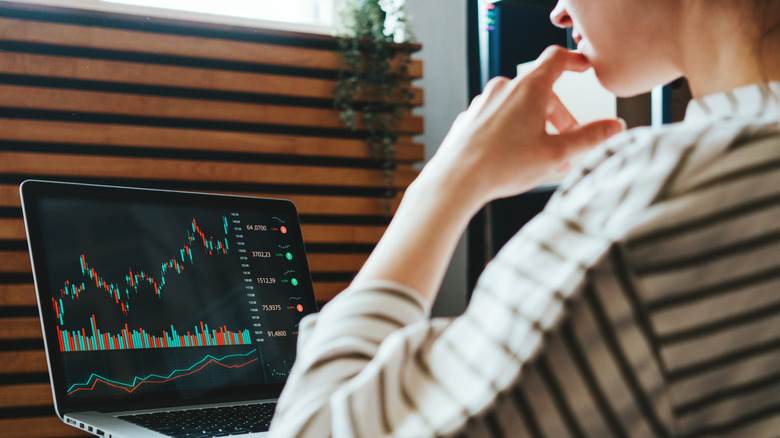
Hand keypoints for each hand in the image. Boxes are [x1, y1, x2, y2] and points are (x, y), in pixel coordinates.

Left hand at [419, 46, 624, 208]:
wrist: (456, 179)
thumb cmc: (503, 165)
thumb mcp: (555, 153)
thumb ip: (588, 138)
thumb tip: (614, 127)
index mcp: (529, 89)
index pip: (556, 59)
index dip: (574, 61)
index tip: (584, 67)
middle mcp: (504, 89)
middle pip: (541, 93)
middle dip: (559, 118)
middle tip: (568, 146)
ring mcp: (483, 103)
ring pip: (519, 108)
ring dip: (536, 128)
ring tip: (542, 158)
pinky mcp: (470, 119)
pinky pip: (498, 120)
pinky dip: (512, 132)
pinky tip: (514, 158)